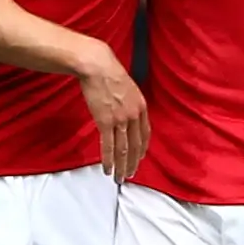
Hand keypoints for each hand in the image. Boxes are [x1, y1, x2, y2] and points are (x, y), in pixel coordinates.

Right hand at [74, 44, 149, 180]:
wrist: (98, 66)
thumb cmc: (110, 74)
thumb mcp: (128, 89)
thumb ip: (129, 103)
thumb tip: (125, 113)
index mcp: (141, 107)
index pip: (145, 134)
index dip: (142, 149)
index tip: (139, 158)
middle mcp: (134, 116)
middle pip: (136, 146)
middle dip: (133, 163)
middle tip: (130, 175)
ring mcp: (121, 120)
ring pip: (124, 150)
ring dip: (122, 166)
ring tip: (120, 178)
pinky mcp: (106, 122)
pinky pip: (108, 146)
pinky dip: (109, 160)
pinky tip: (108, 169)